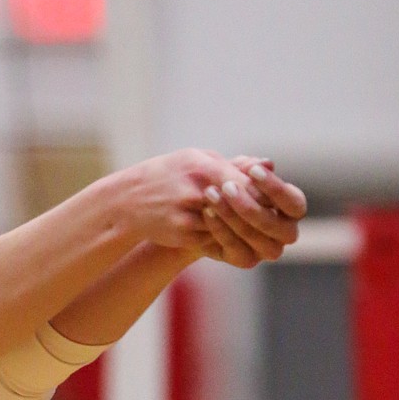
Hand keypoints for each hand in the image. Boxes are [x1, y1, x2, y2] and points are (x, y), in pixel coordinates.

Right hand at [122, 150, 303, 265]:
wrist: (127, 201)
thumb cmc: (167, 175)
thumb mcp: (195, 160)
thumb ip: (232, 164)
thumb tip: (270, 165)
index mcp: (203, 167)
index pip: (246, 182)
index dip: (263, 192)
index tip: (271, 196)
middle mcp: (196, 191)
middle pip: (241, 207)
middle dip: (255, 213)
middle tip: (269, 216)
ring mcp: (189, 215)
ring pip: (228, 227)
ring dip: (240, 228)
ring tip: (249, 226)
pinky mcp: (182, 235)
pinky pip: (213, 239)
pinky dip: (221, 237)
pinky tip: (225, 235)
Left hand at [200, 157, 305, 267]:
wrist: (201, 211)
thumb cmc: (228, 184)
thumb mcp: (234, 171)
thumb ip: (248, 168)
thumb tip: (266, 163)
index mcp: (292, 210)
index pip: (294, 204)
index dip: (276, 189)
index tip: (253, 171)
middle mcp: (285, 233)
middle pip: (276, 226)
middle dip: (250, 206)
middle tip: (227, 186)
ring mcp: (266, 250)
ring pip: (255, 239)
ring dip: (233, 216)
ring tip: (211, 194)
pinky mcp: (245, 260)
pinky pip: (235, 249)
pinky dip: (220, 229)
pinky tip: (206, 211)